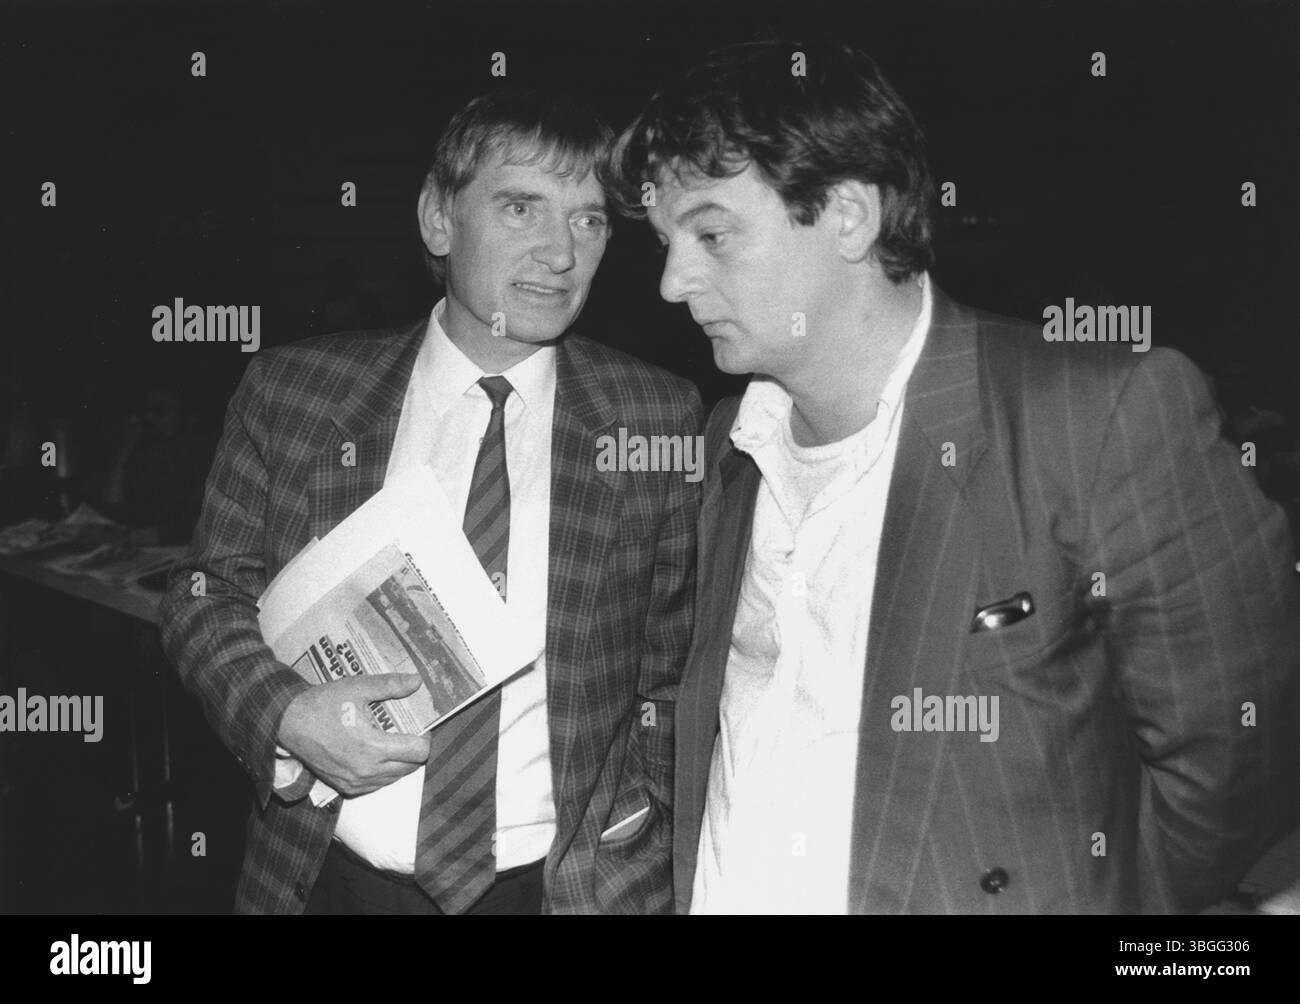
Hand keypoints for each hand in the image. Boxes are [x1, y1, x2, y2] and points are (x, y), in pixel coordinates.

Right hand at [277, 673, 431, 795]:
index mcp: (373, 747)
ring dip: (401, 763)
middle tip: (407, 732)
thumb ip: (389, 685)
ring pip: (394, 778)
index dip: (424, 738)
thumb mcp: (357, 687)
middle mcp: (367, 770)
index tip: (419, 727)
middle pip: (411, 767)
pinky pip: (377, 785)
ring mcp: (356, 782)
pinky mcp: (345, 788)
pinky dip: (383, 773)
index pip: (419, 752)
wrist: (288, 724)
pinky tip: (376, 755)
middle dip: (415, 750)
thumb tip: (416, 681)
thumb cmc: (323, 704)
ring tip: (392, 742)